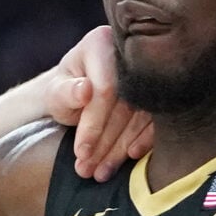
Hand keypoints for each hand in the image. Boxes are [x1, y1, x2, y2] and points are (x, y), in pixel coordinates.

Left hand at [46, 25, 152, 181]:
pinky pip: (157, 120)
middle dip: (106, 143)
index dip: (93, 124)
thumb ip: (64, 93)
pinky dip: (144, 141)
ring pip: (141, 115)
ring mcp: (149, 70)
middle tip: (89, 170)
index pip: (105, 88)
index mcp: (101, 42)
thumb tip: (84, 90)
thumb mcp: (55, 92)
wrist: (79, 91)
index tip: (81, 152)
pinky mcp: (160, 91)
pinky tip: (129, 157)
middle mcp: (130, 52)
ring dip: (121, 148)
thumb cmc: (64, 90)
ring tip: (101, 172)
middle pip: (125, 104)